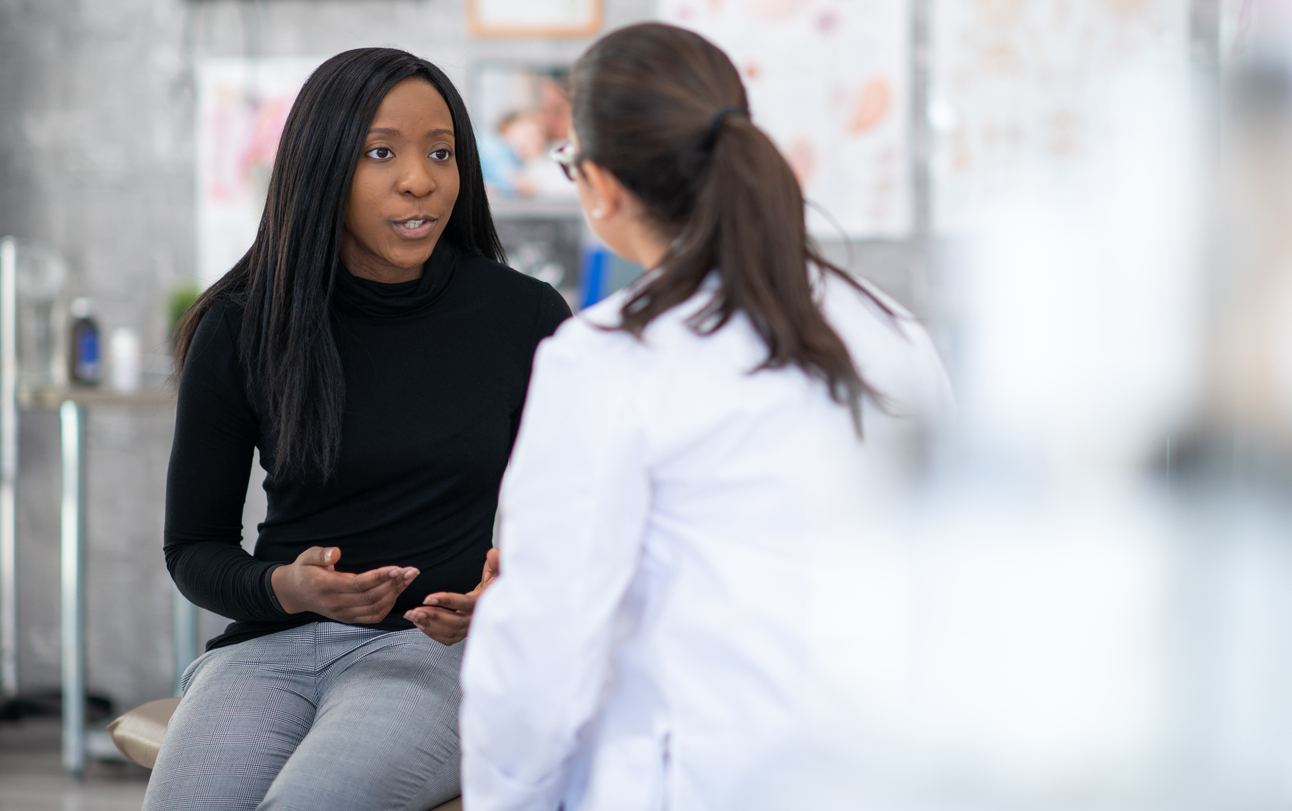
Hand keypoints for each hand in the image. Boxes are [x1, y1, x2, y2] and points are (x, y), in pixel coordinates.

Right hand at [271, 546, 418, 623]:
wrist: (295, 593)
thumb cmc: (305, 570)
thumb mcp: (307, 557)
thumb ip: (321, 554)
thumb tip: (336, 554)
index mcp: (326, 587)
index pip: (358, 585)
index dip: (380, 578)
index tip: (398, 568)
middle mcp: (336, 604)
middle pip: (371, 598)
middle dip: (394, 585)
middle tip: (412, 571)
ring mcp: (343, 614)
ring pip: (375, 609)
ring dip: (395, 594)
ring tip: (409, 578)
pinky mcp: (348, 618)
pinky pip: (373, 617)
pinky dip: (388, 605)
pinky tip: (397, 591)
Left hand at [404, 548, 499, 644]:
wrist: (497, 600)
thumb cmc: (495, 584)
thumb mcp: (496, 570)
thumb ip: (495, 561)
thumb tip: (493, 554)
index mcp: (483, 601)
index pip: (463, 603)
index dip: (445, 601)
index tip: (427, 598)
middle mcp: (476, 617)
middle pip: (453, 622)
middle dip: (432, 616)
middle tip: (414, 611)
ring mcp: (470, 627)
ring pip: (449, 632)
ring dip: (428, 625)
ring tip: (413, 616)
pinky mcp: (464, 633)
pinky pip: (448, 639)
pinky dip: (433, 634)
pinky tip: (420, 625)